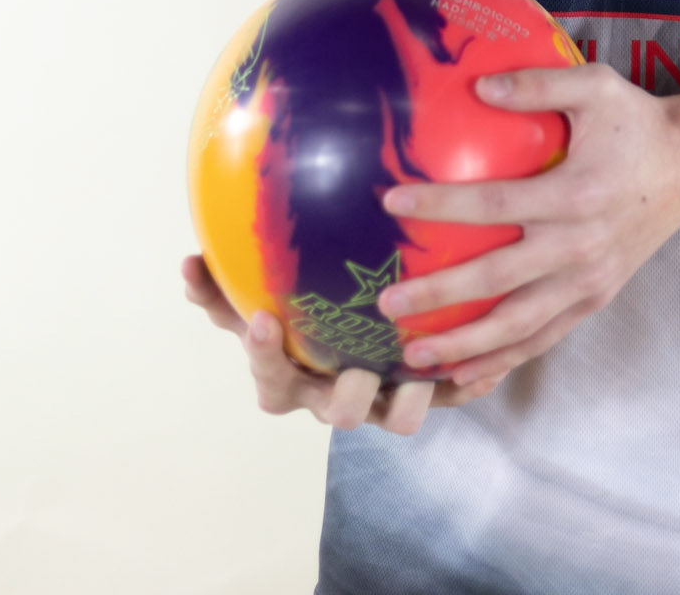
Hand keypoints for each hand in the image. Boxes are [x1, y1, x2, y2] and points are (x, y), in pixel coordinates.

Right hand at [180, 255, 507, 431]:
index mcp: (292, 378)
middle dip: (350, 395)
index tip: (264, 317)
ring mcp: (382, 400)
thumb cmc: (291, 315)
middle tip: (359, 366)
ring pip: (399, 416)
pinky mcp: (425, 392)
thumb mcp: (252, 298)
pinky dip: (467, 383)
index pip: (270, 381)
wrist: (349, 339)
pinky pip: (450, 394)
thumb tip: (188, 262)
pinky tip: (492, 359)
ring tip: (425, 368)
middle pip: (342, 413)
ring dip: (413, 398)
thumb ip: (220, 287)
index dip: (265, 355)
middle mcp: (336, 396)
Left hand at [375, 62, 679, 386]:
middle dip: (440, 296)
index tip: (393, 203)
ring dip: (465, 346)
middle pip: (498, 280)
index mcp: (576, 195)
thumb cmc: (636, 122)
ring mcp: (589, 281)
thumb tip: (478, 85)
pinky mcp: (594, 299)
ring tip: (413, 356)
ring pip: (519, 326)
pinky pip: (543, 339)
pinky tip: (465, 375)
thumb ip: (539, 84)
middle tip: (387, 302)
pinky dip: (503, 360)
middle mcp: (580, 247)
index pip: (496, 205)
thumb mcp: (596, 87)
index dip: (443, 206)